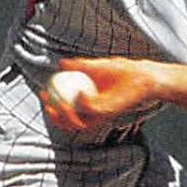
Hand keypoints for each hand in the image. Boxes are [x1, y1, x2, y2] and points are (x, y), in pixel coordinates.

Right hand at [40, 56, 161, 132]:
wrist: (143, 76)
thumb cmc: (123, 71)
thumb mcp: (98, 66)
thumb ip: (79, 65)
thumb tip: (61, 63)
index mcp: (89, 105)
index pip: (66, 110)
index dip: (51, 105)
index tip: (42, 93)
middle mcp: (94, 114)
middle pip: (68, 122)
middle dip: (54, 117)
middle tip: (46, 103)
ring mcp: (101, 115)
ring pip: (77, 123)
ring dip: (65, 116)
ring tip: (57, 103)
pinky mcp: (109, 113)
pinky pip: (90, 112)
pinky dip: (83, 103)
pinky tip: (79, 92)